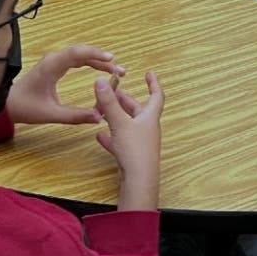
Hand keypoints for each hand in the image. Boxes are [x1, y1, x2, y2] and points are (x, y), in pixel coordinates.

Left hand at [6, 44, 125, 124]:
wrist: (7, 103)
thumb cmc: (25, 107)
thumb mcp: (51, 114)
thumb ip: (75, 116)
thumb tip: (98, 117)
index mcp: (52, 66)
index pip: (77, 53)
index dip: (95, 54)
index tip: (112, 60)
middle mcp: (54, 60)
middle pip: (82, 52)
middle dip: (103, 59)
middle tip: (120, 71)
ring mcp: (54, 62)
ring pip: (80, 55)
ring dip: (98, 61)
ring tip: (116, 71)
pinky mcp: (55, 66)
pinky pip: (76, 60)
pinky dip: (90, 63)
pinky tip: (101, 69)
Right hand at [95, 70, 163, 211]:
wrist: (139, 182)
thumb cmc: (136, 152)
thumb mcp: (119, 123)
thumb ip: (109, 103)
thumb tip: (101, 81)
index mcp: (149, 117)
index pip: (156, 95)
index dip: (153, 83)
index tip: (148, 73)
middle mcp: (147, 128)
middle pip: (137, 109)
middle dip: (125, 100)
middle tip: (113, 91)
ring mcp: (140, 142)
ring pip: (128, 124)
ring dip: (116, 116)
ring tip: (103, 111)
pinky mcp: (132, 155)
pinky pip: (121, 141)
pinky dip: (111, 136)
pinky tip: (100, 135)